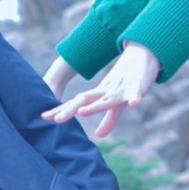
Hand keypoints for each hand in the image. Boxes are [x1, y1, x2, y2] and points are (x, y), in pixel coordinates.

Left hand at [41, 42, 160, 137]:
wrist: (144, 54)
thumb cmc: (129, 81)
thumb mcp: (118, 104)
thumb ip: (109, 120)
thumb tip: (99, 135)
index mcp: (100, 94)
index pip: (77, 103)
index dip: (62, 110)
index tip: (44, 117)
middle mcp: (106, 91)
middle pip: (85, 99)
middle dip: (70, 109)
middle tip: (55, 120)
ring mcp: (122, 89)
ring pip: (107, 98)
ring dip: (95, 106)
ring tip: (81, 112)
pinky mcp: (138, 86)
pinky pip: (136, 93)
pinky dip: (135, 98)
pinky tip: (135, 104)